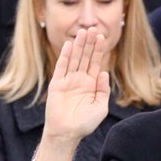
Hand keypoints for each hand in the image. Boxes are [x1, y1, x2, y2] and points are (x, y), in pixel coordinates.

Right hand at [36, 28, 109, 160]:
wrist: (67, 133)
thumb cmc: (85, 123)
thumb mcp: (100, 107)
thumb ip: (103, 90)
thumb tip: (104, 72)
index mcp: (91, 85)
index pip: (96, 63)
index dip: (99, 51)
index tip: (102, 37)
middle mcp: (80, 80)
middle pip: (85, 58)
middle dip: (90, 44)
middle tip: (93, 28)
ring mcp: (68, 81)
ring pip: (74, 59)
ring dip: (79, 46)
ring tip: (83, 32)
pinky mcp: (57, 84)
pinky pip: (61, 67)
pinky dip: (65, 56)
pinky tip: (69, 45)